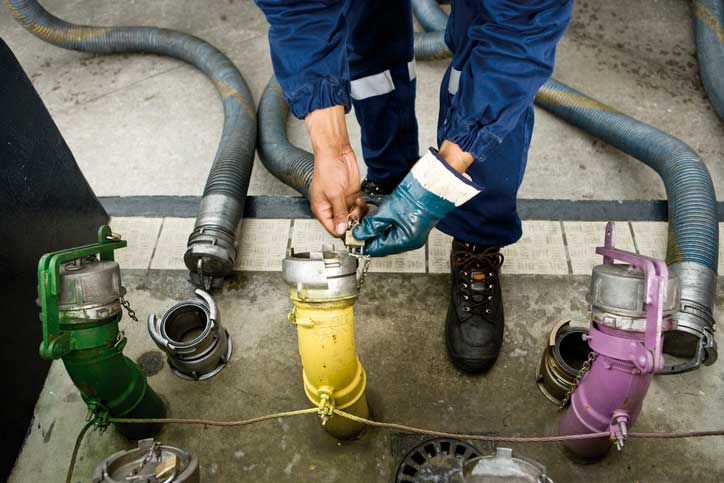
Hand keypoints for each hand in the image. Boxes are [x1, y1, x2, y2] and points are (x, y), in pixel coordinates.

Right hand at [305, 105, 366, 235]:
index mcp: (322, 209)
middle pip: (343, 223)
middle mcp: (332, 206)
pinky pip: (358, 206)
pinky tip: (361, 201)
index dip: (341, 232)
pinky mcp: (351, 194)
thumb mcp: (334, 195)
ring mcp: (342, 200)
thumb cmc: (328, 169)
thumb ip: (339, 213)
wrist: (336, 153)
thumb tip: (341, 230)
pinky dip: (361, 206)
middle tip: (357, 218)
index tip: (351, 234)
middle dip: (351, 222)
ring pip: (352, 215)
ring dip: (358, 214)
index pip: (332, 228)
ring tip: (358, 207)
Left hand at [352, 147, 480, 255]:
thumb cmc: (417, 198)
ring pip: (384, 228)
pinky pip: (391, 220)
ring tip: (362, 210)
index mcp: (404, 242)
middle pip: (380, 239)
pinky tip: (372, 205)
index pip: (377, 249)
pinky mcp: (409, 217)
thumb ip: (372, 225)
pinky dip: (381, 214)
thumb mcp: (388, 212)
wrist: (433, 184)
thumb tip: (359, 234)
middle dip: (366, 229)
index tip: (351, 237)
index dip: (362, 243)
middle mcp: (408, 238)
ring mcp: (409, 228)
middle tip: (355, 222)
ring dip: (372, 219)